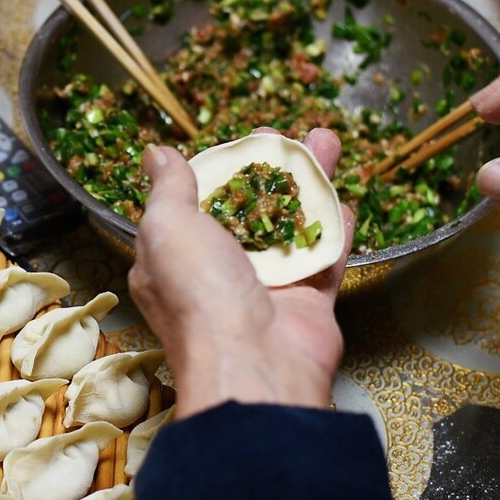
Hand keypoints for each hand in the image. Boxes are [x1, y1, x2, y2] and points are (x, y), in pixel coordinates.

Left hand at [128, 129, 353, 416]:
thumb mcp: (168, 228)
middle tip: (285, 137)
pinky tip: (343, 199)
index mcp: (173, 259)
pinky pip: (323, 260)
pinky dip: (334, 230)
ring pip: (290, 226)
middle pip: (248, 211)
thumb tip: (155, 154)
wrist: (254, 362)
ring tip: (326, 142)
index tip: (238, 144)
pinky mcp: (306, 302)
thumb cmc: (199, 296)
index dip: (216, 173)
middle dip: (268, 170)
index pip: (193, 207)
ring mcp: (264, 289)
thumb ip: (168, 188)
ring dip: (309, 185)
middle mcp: (217, 275)